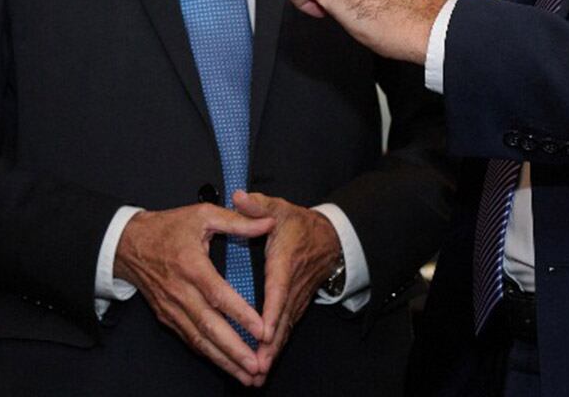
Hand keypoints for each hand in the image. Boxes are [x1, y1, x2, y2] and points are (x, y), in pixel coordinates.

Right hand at [115, 204, 275, 385]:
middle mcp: (180, 291)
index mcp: (191, 265)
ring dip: (224, 360)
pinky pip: (190, 339)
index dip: (240, 314)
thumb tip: (267, 223)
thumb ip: (237, 221)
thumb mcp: (202, 214)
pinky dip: (209, 355)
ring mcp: (172, 308)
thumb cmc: (167, 228)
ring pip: (199, 340)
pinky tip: (227, 366)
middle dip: (234, 350)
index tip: (261, 329)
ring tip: (248, 376)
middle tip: (257, 366)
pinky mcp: (167, 317)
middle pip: (209, 326)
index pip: (217, 294)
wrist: (128, 244)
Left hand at [233, 191, 341, 375]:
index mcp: (285, 261)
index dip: (273, 311)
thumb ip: (258, 205)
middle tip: (257, 364)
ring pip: (285, 328)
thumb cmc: (298, 223)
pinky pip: (287, 329)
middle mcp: (293, 284)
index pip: (279, 289)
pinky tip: (265, 362)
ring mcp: (297, 298)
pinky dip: (277, 347)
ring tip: (258, 372)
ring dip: (273, 351)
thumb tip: (240, 197)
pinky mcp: (296, 305)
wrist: (329, 238)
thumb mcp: (279, 207)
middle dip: (271, 343)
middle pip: (283, 318)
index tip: (265, 331)